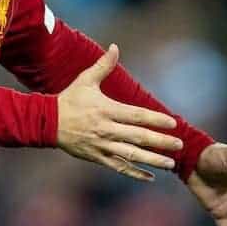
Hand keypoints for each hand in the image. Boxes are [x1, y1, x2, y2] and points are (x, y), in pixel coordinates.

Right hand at [57, 44, 183, 180]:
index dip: (156, 120)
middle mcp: (106, 129)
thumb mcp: (85, 80)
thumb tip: (115, 47)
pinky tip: (150, 177)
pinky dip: (135, 174)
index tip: (173, 123)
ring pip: (132, 155)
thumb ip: (103, 65)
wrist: (46, 122)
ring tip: (170, 163)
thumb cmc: (69, 99)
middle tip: (180, 145)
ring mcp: (102, 146)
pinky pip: (119, 167)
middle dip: (161, 142)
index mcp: (106, 110)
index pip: (137, 116)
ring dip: (152, 160)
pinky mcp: (97, 157)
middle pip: (139, 137)